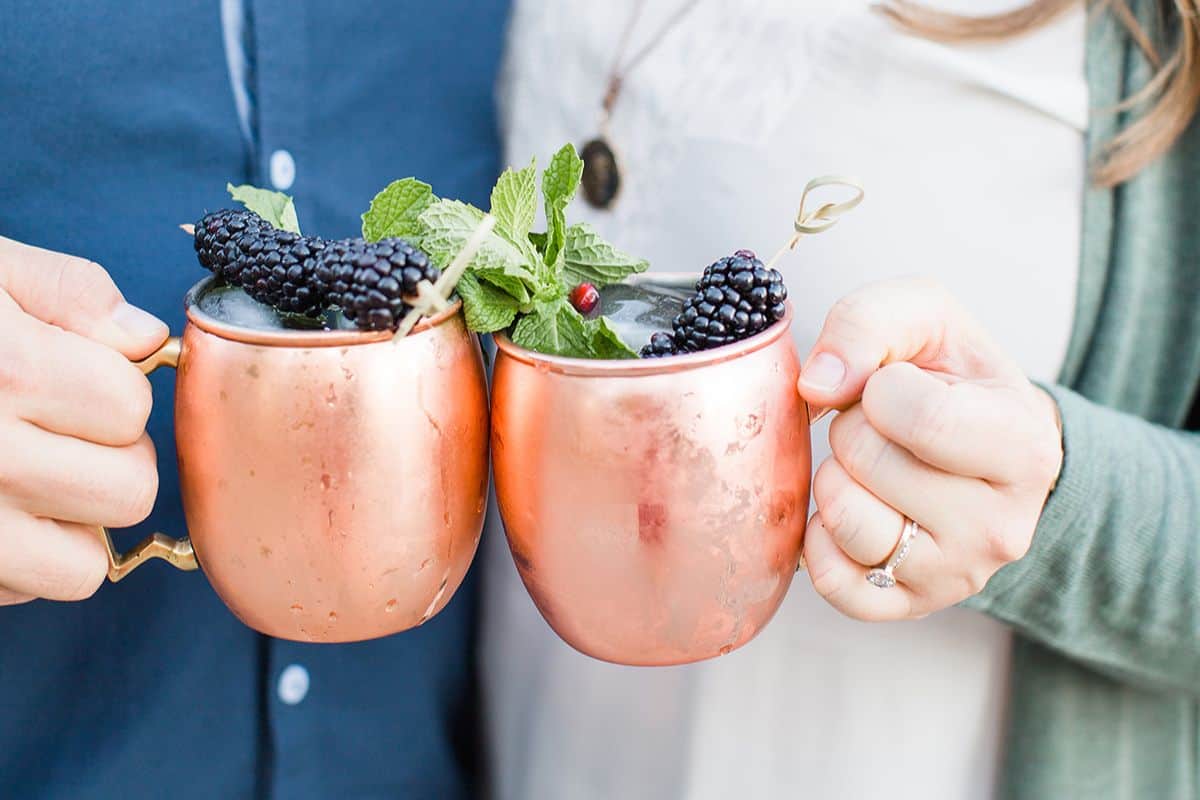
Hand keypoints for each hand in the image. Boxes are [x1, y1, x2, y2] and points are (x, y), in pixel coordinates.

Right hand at [0, 237, 167, 604]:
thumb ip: (66, 291)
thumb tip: (144, 338)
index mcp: (3, 370)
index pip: (129, 406)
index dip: (112, 388)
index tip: (74, 375)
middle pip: (128, 491)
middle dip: (111, 459)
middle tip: (60, 431)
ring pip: (81, 565)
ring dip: (71, 525)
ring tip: (28, 478)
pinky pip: (17, 593)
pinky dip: (16, 563)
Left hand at [796, 278, 1062, 620]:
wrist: (983, 445)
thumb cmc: (951, 377)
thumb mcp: (927, 318)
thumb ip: (869, 322)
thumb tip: (818, 384)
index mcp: (1025, 447)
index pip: (921, 418)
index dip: (879, 388)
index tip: (892, 386)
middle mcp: (1000, 527)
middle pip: (868, 463)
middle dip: (852, 427)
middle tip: (882, 428)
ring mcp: (955, 575)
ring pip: (845, 521)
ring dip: (834, 476)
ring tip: (869, 466)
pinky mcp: (908, 605)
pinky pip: (830, 579)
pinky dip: (819, 535)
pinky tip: (851, 506)